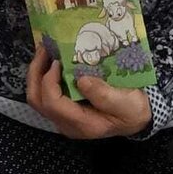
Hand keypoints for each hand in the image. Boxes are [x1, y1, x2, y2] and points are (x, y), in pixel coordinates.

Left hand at [26, 45, 151, 138]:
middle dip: (35, 73)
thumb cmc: (132, 110)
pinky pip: (44, 93)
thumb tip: (81, 80)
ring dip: (37, 72)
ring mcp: (63, 118)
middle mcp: (67, 124)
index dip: (49, 81)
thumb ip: (104, 95)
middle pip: (37, 100)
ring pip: (37, 97)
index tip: (58, 61)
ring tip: (45, 51)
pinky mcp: (64, 109)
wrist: (137, 118)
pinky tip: (51, 59)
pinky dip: (43, 75)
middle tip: (44, 49)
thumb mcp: (126, 103)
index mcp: (82, 124)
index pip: (52, 103)